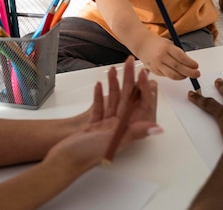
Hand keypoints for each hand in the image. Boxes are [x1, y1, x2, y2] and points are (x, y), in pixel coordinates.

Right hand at [47, 56, 161, 174]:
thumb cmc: (88, 153)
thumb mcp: (114, 141)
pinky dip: (99, 96)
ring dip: (114, 84)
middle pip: (127, 99)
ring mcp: (105, 126)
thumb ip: (136, 132)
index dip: (143, 89)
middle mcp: (119, 127)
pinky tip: (99, 85)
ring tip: (113, 69)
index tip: (142, 73)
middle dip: (129, 79)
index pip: (140, 106)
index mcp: (127, 131)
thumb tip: (158, 129)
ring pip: (113, 101)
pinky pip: (99, 107)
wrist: (63, 161)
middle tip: (129, 61)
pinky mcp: (93, 126)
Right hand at [137, 32, 199, 80]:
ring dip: (183, 76)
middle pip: (178, 67)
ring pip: (172, 75)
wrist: (142, 45)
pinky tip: (179, 74)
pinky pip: (167, 76)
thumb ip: (177, 53)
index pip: (180, 57)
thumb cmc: (157, 43)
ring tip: (188, 75)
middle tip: (197, 74)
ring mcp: (157, 65)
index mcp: (166, 47)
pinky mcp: (154, 71)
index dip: (190, 63)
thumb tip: (190, 64)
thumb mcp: (169, 44)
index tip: (196, 66)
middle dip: (190, 72)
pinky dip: (175, 76)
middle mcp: (161, 56)